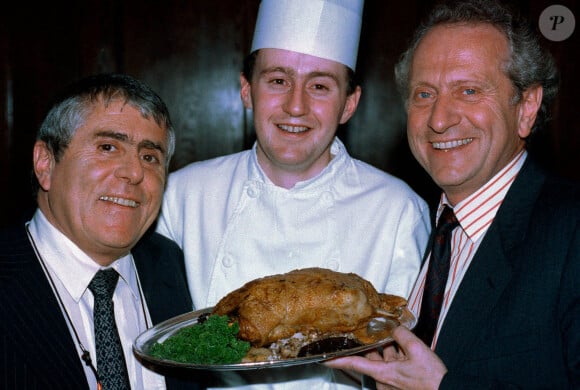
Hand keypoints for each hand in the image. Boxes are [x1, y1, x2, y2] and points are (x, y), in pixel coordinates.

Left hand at [324, 326, 446, 389]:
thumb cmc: (432, 379)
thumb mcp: (417, 350)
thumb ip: (401, 335)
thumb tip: (394, 328)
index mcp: (383, 373)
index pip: (354, 363)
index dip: (337, 359)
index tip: (323, 358)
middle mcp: (383, 381)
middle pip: (371, 358)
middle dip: (372, 344)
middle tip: (369, 330)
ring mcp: (390, 384)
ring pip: (383, 361)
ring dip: (388, 349)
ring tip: (394, 336)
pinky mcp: (398, 385)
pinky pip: (392, 366)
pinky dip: (396, 356)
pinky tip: (405, 349)